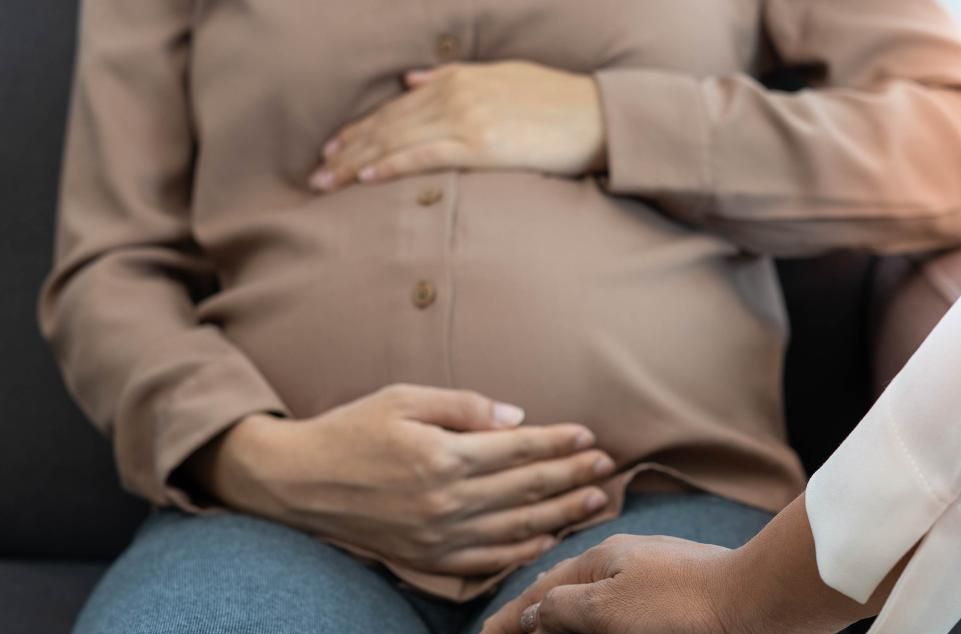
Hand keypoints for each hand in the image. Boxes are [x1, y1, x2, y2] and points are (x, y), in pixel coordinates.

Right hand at [185, 384, 614, 576]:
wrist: (297, 483)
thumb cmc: (351, 430)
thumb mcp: (404, 399)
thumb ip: (464, 407)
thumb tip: (519, 419)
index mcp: (443, 456)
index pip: (520, 450)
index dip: (559, 443)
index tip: (589, 437)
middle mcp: (446, 502)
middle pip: (528, 491)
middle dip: (573, 478)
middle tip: (608, 469)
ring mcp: (438, 538)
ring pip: (518, 531)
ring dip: (562, 517)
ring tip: (595, 504)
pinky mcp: (428, 561)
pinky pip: (489, 563)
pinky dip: (524, 554)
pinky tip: (550, 542)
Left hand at [309, 61, 606, 191]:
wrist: (596, 117)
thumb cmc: (556, 102)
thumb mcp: (502, 76)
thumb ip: (453, 75)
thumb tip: (413, 80)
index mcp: (455, 78)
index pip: (394, 108)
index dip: (359, 129)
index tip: (332, 148)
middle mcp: (453, 94)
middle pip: (386, 125)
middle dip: (347, 150)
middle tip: (316, 174)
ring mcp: (465, 119)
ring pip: (396, 141)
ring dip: (357, 162)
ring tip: (328, 182)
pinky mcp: (480, 146)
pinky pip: (423, 156)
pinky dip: (390, 166)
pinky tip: (364, 178)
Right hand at [471, 497, 884, 633]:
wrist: (761, 607)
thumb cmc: (685, 607)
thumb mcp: (608, 608)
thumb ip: (564, 610)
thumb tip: (532, 615)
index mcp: (604, 558)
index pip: (538, 593)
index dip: (506, 624)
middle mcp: (630, 563)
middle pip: (566, 589)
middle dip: (531, 615)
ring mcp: (660, 580)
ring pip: (598, 599)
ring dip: (567, 620)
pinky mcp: (689, 603)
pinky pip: (629, 615)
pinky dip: (603, 628)